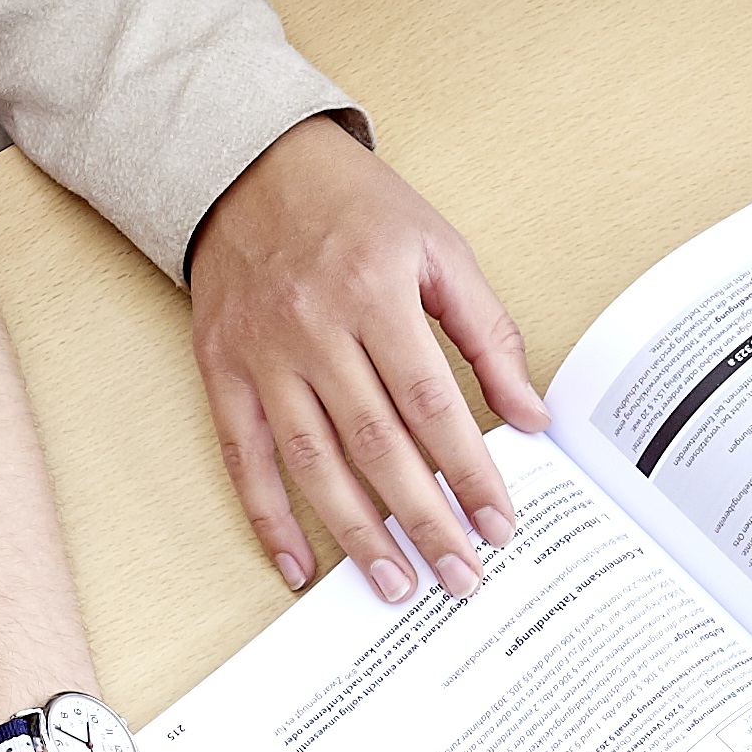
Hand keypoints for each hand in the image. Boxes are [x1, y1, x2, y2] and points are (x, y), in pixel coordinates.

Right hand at [187, 116, 544, 603]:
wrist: (248, 166)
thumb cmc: (354, 206)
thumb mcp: (438, 247)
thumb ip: (488, 332)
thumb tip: (530, 414)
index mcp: (376, 292)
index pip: (433, 404)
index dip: (469, 471)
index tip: (499, 522)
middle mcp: (315, 328)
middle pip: (377, 445)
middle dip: (424, 519)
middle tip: (460, 576)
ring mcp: (262, 354)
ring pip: (312, 461)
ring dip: (357, 533)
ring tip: (396, 584)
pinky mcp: (222, 370)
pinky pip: (243, 457)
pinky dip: (268, 517)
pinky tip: (298, 565)